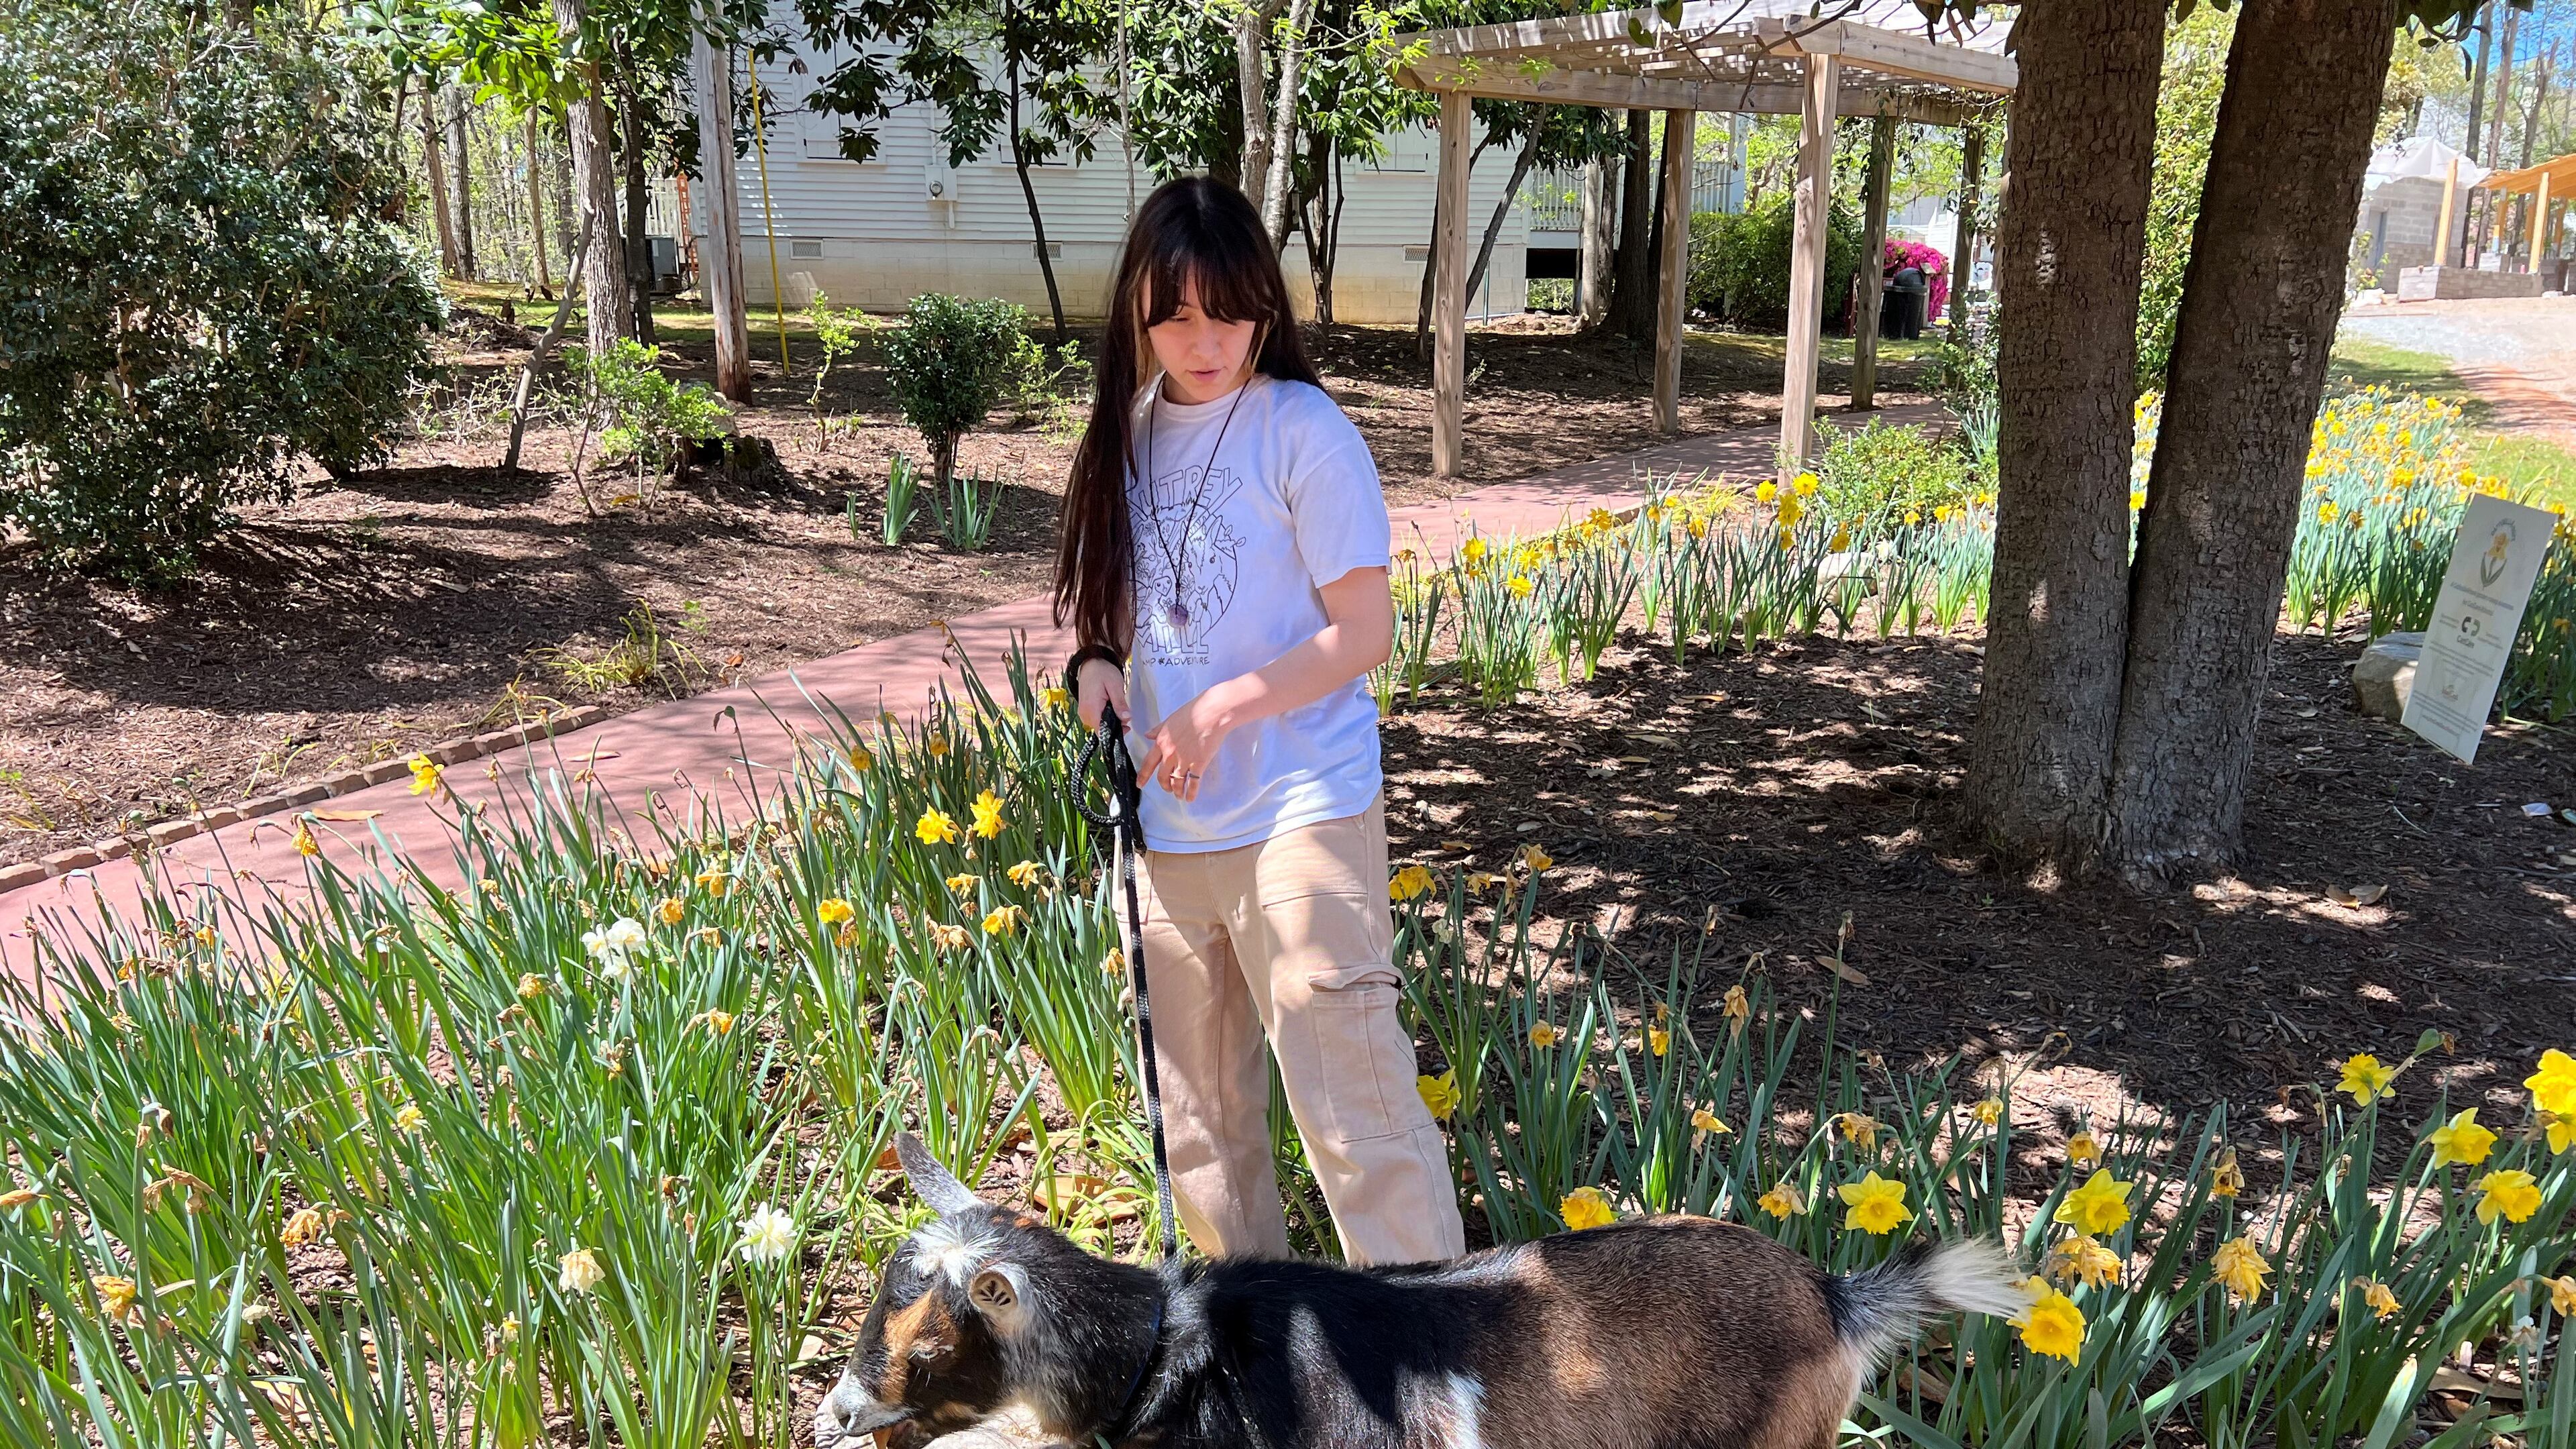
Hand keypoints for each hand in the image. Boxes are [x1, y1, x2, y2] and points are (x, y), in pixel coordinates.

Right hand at [1075, 658, 1130, 731]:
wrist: (1091, 664)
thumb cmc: (1103, 672)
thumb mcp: (1115, 685)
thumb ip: (1120, 703)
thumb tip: (1126, 718)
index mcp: (1091, 708)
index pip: (1102, 731)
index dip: (1115, 732)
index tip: (1127, 727)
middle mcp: (1084, 713)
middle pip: (1101, 729)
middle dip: (1115, 726)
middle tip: (1126, 715)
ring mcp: (1083, 713)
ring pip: (1099, 726)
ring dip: (1110, 722)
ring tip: (1118, 709)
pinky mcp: (1085, 711)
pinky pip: (1096, 720)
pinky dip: (1105, 718)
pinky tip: (1111, 709)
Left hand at [1137, 687, 1234, 802]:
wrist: (1212, 713)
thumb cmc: (1193, 712)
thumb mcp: (1170, 719)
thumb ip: (1158, 730)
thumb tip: (1147, 735)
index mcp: (1162, 741)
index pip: (1148, 763)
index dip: (1143, 776)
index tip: (1140, 784)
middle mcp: (1170, 753)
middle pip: (1163, 776)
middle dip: (1164, 786)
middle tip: (1167, 789)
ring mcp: (1184, 760)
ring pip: (1176, 782)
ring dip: (1177, 791)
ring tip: (1179, 795)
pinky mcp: (1198, 764)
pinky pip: (1192, 783)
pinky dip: (1190, 793)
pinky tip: (1190, 798)